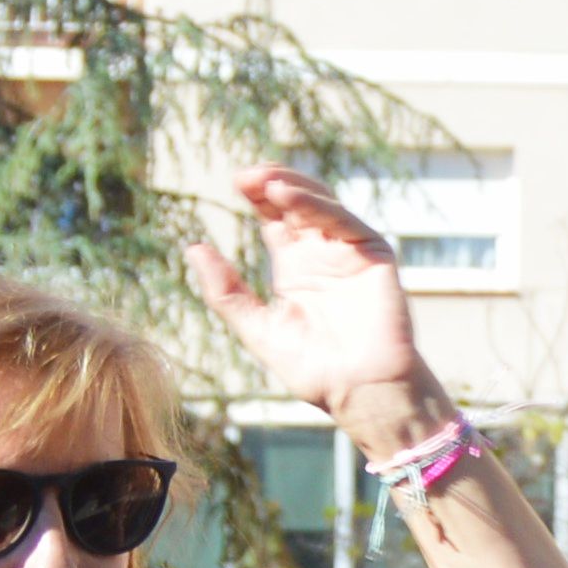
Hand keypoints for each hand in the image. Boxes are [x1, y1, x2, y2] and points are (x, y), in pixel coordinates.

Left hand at [189, 168, 429, 428]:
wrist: (360, 392)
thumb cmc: (316, 370)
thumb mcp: (258, 329)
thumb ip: (226, 292)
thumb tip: (193, 248)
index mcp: (295, 267)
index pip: (274, 217)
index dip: (257, 195)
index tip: (236, 182)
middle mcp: (322, 253)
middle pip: (297, 201)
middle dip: (273, 182)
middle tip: (245, 175)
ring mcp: (349, 252)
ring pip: (321, 203)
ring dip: (293, 186)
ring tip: (265, 181)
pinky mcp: (373, 255)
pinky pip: (345, 221)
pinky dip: (316, 205)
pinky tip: (288, 197)